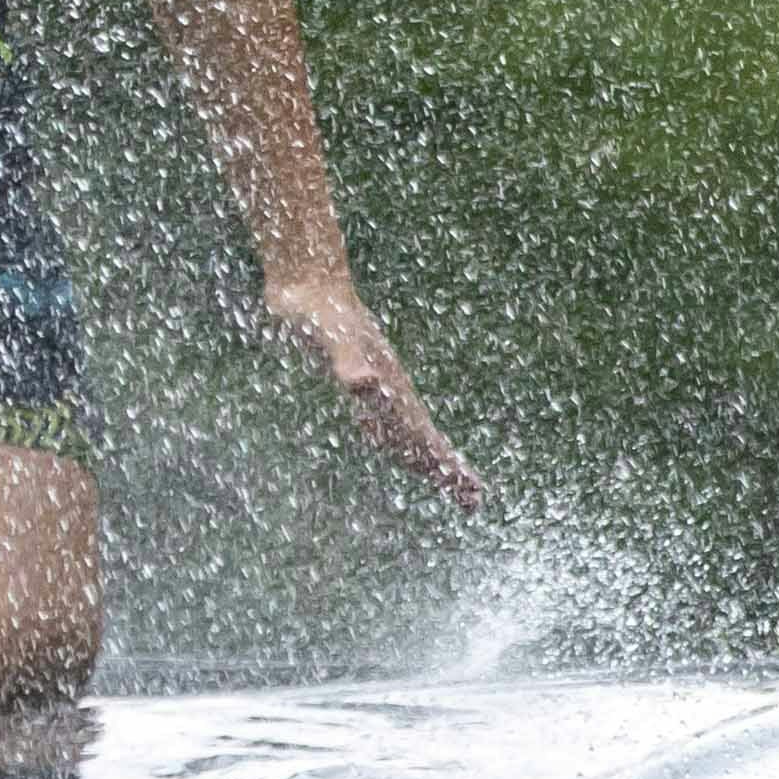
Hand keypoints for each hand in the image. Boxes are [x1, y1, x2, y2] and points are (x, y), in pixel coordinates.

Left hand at [273, 278, 485, 509]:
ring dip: (420, 451)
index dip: (444, 463)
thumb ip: (345, 358)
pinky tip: (378, 435)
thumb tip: (363, 384)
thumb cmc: (315, 309)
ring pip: (401, 423)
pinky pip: (374, 409)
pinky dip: (384, 429)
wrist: (304, 277)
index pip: (422, 433)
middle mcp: (386, 382)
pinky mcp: (349, 370)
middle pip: (420, 434)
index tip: (473, 492)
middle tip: (474, 500)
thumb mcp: (328, 335)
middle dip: (444, 467)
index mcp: (387, 381)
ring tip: (441, 475)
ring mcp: (370, 376)